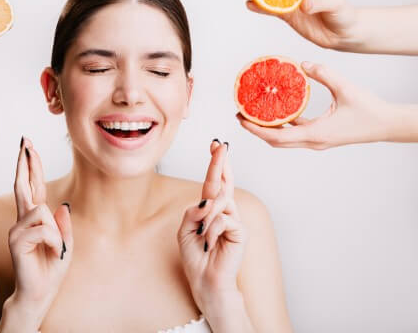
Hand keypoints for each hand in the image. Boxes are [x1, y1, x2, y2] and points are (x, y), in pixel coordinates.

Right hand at [1, 138, 71, 330]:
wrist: (40, 293)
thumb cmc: (51, 268)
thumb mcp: (66, 243)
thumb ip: (63, 224)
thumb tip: (60, 205)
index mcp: (34, 218)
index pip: (32, 186)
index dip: (31, 166)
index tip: (28, 146)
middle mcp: (22, 220)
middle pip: (23, 185)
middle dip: (25, 162)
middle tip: (24, 141)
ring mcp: (17, 230)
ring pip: (41, 210)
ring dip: (56, 231)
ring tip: (55, 248)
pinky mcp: (16, 241)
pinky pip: (43, 228)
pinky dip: (54, 240)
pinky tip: (51, 251)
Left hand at [178, 140, 245, 311]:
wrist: (205, 281)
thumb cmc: (196, 257)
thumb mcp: (185, 231)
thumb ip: (192, 212)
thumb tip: (207, 200)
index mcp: (211, 209)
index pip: (215, 182)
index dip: (216, 163)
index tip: (215, 144)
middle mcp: (224, 211)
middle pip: (223, 182)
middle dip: (220, 162)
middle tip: (220, 145)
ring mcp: (233, 220)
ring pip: (219, 202)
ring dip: (206, 217)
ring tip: (203, 236)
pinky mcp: (240, 231)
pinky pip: (223, 219)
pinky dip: (211, 230)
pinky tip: (210, 242)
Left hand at [237, 62, 392, 149]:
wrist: (387, 125)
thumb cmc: (369, 110)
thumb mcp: (345, 88)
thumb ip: (323, 74)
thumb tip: (302, 63)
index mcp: (315, 134)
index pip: (276, 136)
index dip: (255, 129)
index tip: (241, 118)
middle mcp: (313, 141)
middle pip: (275, 141)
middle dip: (255, 129)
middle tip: (240, 114)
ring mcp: (317, 141)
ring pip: (284, 139)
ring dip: (267, 128)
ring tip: (253, 113)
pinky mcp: (321, 137)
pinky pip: (296, 133)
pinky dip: (283, 125)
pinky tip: (277, 111)